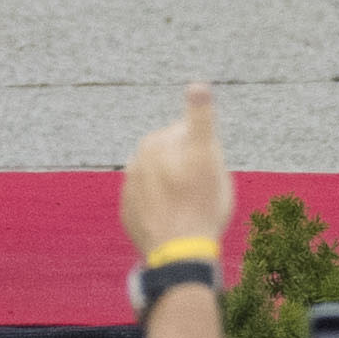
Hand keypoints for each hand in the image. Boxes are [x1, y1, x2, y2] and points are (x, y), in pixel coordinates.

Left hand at [120, 80, 236, 258]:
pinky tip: (175, 221)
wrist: (178, 253)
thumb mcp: (208, 156)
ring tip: (189, 209)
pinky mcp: (129, 213)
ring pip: (161, 180)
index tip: (210, 172)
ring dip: (173, 187)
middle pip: (172, 157)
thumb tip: (197, 84)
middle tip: (203, 191)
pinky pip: (150, 205)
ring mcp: (131, 189)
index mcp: (155, 142)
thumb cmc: (200, 204)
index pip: (187, 135)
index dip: (206, 152)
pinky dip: (161, 208)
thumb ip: (201, 118)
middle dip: (188, 168)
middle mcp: (137, 161)